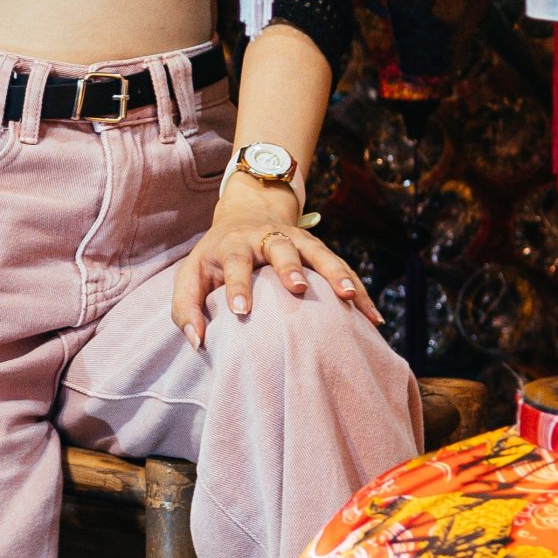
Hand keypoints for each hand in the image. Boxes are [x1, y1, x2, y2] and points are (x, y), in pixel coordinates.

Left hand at [169, 179, 381, 346]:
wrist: (245, 216)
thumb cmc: (214, 259)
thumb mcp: (191, 276)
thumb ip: (185, 308)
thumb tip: (196, 341)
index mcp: (233, 245)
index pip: (234, 263)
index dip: (238, 285)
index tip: (241, 310)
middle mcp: (266, 238)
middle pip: (280, 248)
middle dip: (288, 267)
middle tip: (297, 288)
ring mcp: (296, 240)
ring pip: (318, 253)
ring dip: (333, 272)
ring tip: (345, 296)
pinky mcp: (317, 249)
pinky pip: (342, 269)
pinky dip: (357, 290)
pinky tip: (372, 317)